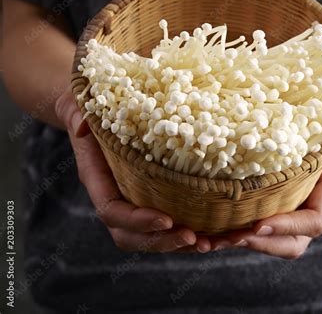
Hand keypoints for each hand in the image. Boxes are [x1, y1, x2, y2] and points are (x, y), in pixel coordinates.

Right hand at [55, 90, 211, 252]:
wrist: (97, 111)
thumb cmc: (91, 105)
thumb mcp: (82, 104)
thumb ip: (79, 114)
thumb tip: (83, 127)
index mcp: (97, 178)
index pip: (112, 210)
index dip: (137, 220)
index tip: (166, 219)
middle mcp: (114, 195)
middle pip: (132, 235)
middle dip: (162, 241)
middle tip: (193, 238)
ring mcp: (133, 199)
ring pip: (152, 236)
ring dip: (180, 244)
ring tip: (208, 243)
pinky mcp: (152, 196)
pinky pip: (168, 223)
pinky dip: (189, 231)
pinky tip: (214, 232)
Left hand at [209, 99, 321, 258]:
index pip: (314, 220)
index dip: (289, 226)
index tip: (259, 223)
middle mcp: (308, 201)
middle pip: (289, 242)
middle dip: (259, 244)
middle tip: (226, 238)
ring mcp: (287, 203)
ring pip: (266, 237)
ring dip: (235, 242)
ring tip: (204, 241)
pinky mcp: (268, 197)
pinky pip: (250, 221)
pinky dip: (227, 228)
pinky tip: (202, 227)